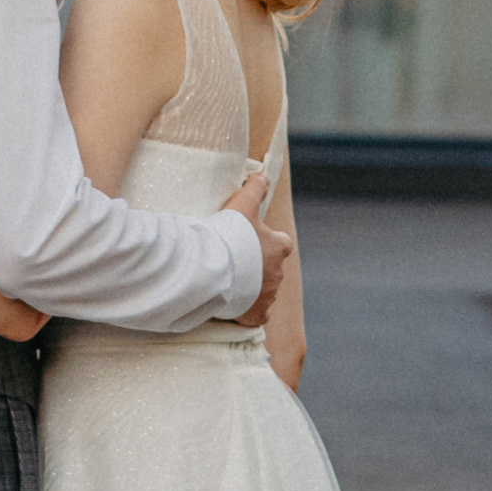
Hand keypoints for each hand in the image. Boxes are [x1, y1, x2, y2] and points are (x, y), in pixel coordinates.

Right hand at [222, 164, 293, 325]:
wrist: (212, 270)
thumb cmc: (229, 235)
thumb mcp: (242, 204)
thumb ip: (255, 188)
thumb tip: (263, 175)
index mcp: (280, 247)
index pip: (280, 243)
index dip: (265, 241)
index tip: (248, 241)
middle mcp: (279, 273)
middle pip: (270, 268)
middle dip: (256, 266)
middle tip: (234, 261)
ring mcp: (268, 296)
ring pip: (264, 291)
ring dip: (251, 287)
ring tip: (228, 280)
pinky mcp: (257, 315)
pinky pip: (257, 314)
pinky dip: (249, 311)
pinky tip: (234, 305)